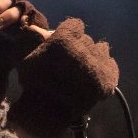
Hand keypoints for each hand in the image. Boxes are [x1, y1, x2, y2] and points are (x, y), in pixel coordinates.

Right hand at [7, 17, 119, 137]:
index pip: (75, 25)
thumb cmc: (34, 83)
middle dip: (79, 47)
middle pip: (87, 39)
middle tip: (71, 61)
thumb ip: (34, 39)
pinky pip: (111, 65)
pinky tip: (93, 76)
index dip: (68, 33)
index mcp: (65, 38)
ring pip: (101, 50)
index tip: (63, 43)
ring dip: (93, 56)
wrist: (47, 112)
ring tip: (83, 69)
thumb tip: (37, 27)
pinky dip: (104, 68)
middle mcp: (85, 47)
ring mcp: (98, 63)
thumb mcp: (26, 57)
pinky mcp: (108, 79)